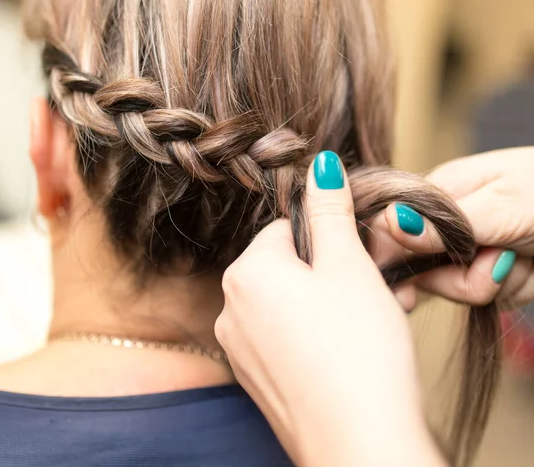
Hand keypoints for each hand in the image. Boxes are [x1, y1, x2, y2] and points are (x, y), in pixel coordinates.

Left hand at [215, 153, 445, 466]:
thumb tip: (319, 167)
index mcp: (245, 272)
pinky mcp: (258, 380)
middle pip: (287, 265)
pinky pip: (286, 337)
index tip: (362, 258)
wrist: (361, 446)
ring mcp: (240, 349)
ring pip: (289, 302)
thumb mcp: (349, 265)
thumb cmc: (357, 350)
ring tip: (369, 321)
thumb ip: (330, 210)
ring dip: (329, 302)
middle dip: (332, 271)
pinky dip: (315, 334)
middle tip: (375, 289)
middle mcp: (230, 309)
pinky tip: (349, 350)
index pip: (286, 228)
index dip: (331, 239)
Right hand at [369, 148, 533, 309]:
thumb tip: (389, 222)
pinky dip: (511, 289)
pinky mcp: (492, 272)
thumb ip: (444, 222)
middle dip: (458, 278)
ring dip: (492, 283)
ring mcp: (470, 249)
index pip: (391, 229)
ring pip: (454, 288)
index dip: (392, 261)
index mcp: (438, 192)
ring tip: (520, 260)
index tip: (408, 293)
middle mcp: (447, 222)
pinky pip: (485, 297)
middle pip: (421, 268)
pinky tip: (529, 268)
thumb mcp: (501, 205)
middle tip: (496, 264)